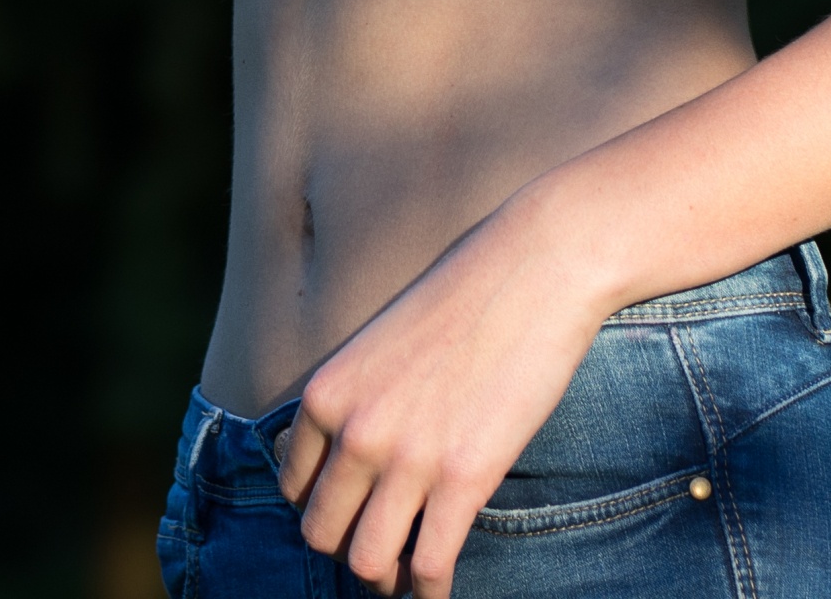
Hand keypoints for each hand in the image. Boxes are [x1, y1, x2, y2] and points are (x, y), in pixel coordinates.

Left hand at [277, 186, 603, 597]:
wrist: (535, 264)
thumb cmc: (467, 295)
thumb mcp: (383, 341)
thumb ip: (357, 397)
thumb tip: (350, 453)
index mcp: (328, 393)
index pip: (294, 489)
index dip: (324, 509)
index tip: (354, 513)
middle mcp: (354, 430)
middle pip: (321, 535)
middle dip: (349, 550)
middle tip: (383, 547)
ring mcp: (407, 458)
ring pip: (366, 564)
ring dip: (385, 581)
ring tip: (408, 576)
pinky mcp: (463, 478)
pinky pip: (427, 568)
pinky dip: (429, 594)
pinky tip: (440, 591)